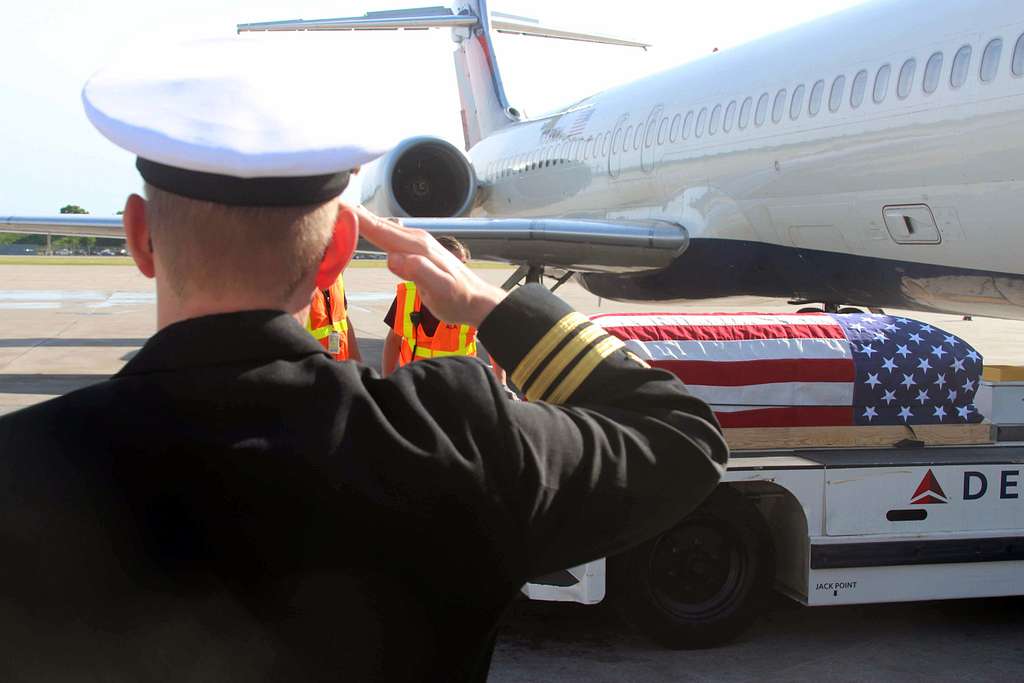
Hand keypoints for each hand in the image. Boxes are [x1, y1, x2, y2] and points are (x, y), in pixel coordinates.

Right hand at [351, 205, 506, 326]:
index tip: (336, 206)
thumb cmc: (458, 298)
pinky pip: (388, 235)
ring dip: (360, 218)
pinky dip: (372, 228)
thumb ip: (419, 273)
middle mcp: (415, 240)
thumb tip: (393, 259)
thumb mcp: (440, 290)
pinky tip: (363, 226)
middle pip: (378, 224)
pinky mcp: (415, 250)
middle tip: (326, 200)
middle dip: (353, 213)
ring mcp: (416, 243)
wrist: (477, 300)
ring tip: (338, 209)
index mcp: (417, 248)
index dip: (357, 219)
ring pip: (382, 227)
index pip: (380, 231)